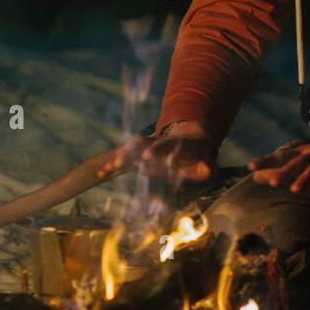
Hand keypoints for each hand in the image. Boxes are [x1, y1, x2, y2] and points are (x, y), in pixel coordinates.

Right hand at [96, 121, 214, 183]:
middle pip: (142, 144)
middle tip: (119, 162)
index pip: (166, 145)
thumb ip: (206, 168)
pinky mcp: (139, 153)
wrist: (187, 137)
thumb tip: (208, 170)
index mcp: (176, 143)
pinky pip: (125, 157)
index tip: (146, 156)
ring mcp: (148, 146)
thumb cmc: (196, 156)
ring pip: (130, 149)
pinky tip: (101, 173)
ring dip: (119, 158)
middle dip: (130, 153)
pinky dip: (113, 163)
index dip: (156, 150)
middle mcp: (159, 142)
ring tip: (106, 169)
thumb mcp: (204, 163)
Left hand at [248, 102, 309, 200]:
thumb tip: (266, 179)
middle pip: (296, 162)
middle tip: (267, 182)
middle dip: (281, 171)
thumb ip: (293, 171)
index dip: (266, 160)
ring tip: (294, 190)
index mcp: (307, 152)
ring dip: (304, 178)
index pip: (283, 155)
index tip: (249, 166)